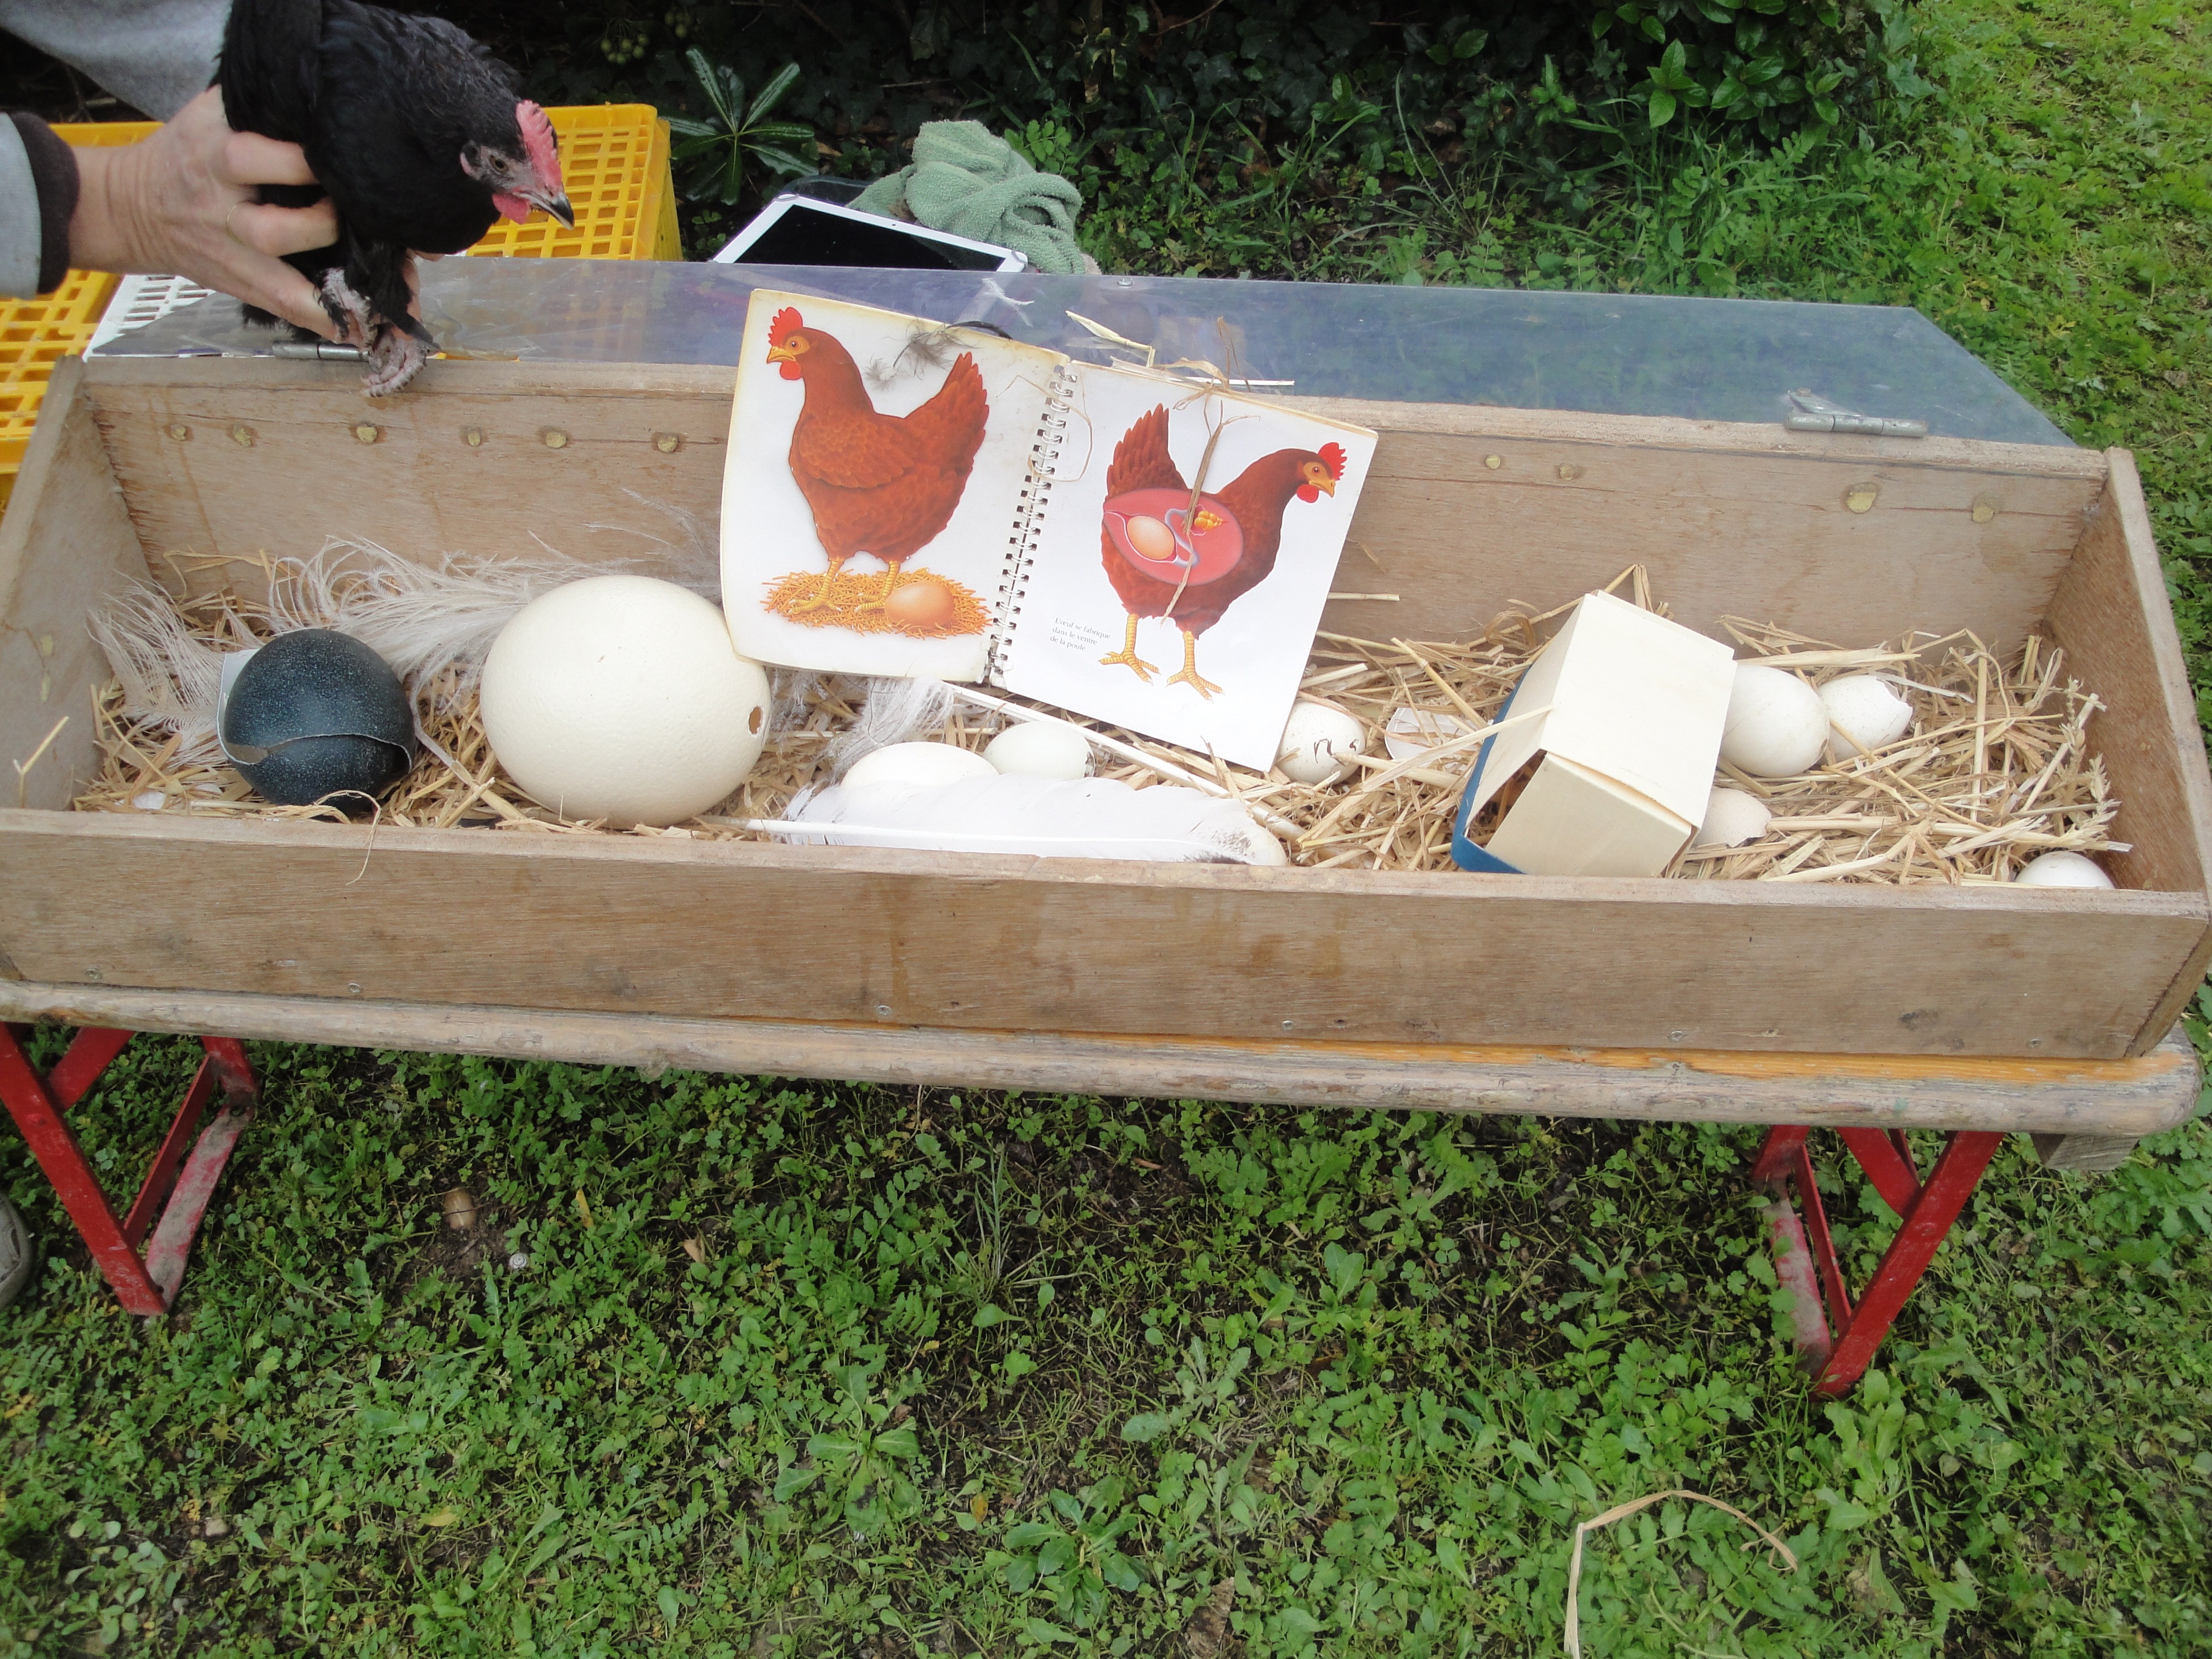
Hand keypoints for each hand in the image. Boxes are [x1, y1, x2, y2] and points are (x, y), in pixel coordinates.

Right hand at [66, 87, 341, 337]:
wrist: (133, 205)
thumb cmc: (188, 152)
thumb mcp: (212, 114)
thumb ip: (260, 106)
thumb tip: (322, 99)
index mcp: (215, 157)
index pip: (252, 158)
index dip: (300, 163)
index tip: (342, 160)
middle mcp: (223, 211)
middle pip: (270, 230)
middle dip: (322, 228)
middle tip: (362, 218)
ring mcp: (233, 254)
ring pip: (279, 283)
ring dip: (333, 291)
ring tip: (380, 291)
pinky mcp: (241, 283)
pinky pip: (282, 307)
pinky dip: (322, 319)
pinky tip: (360, 327)